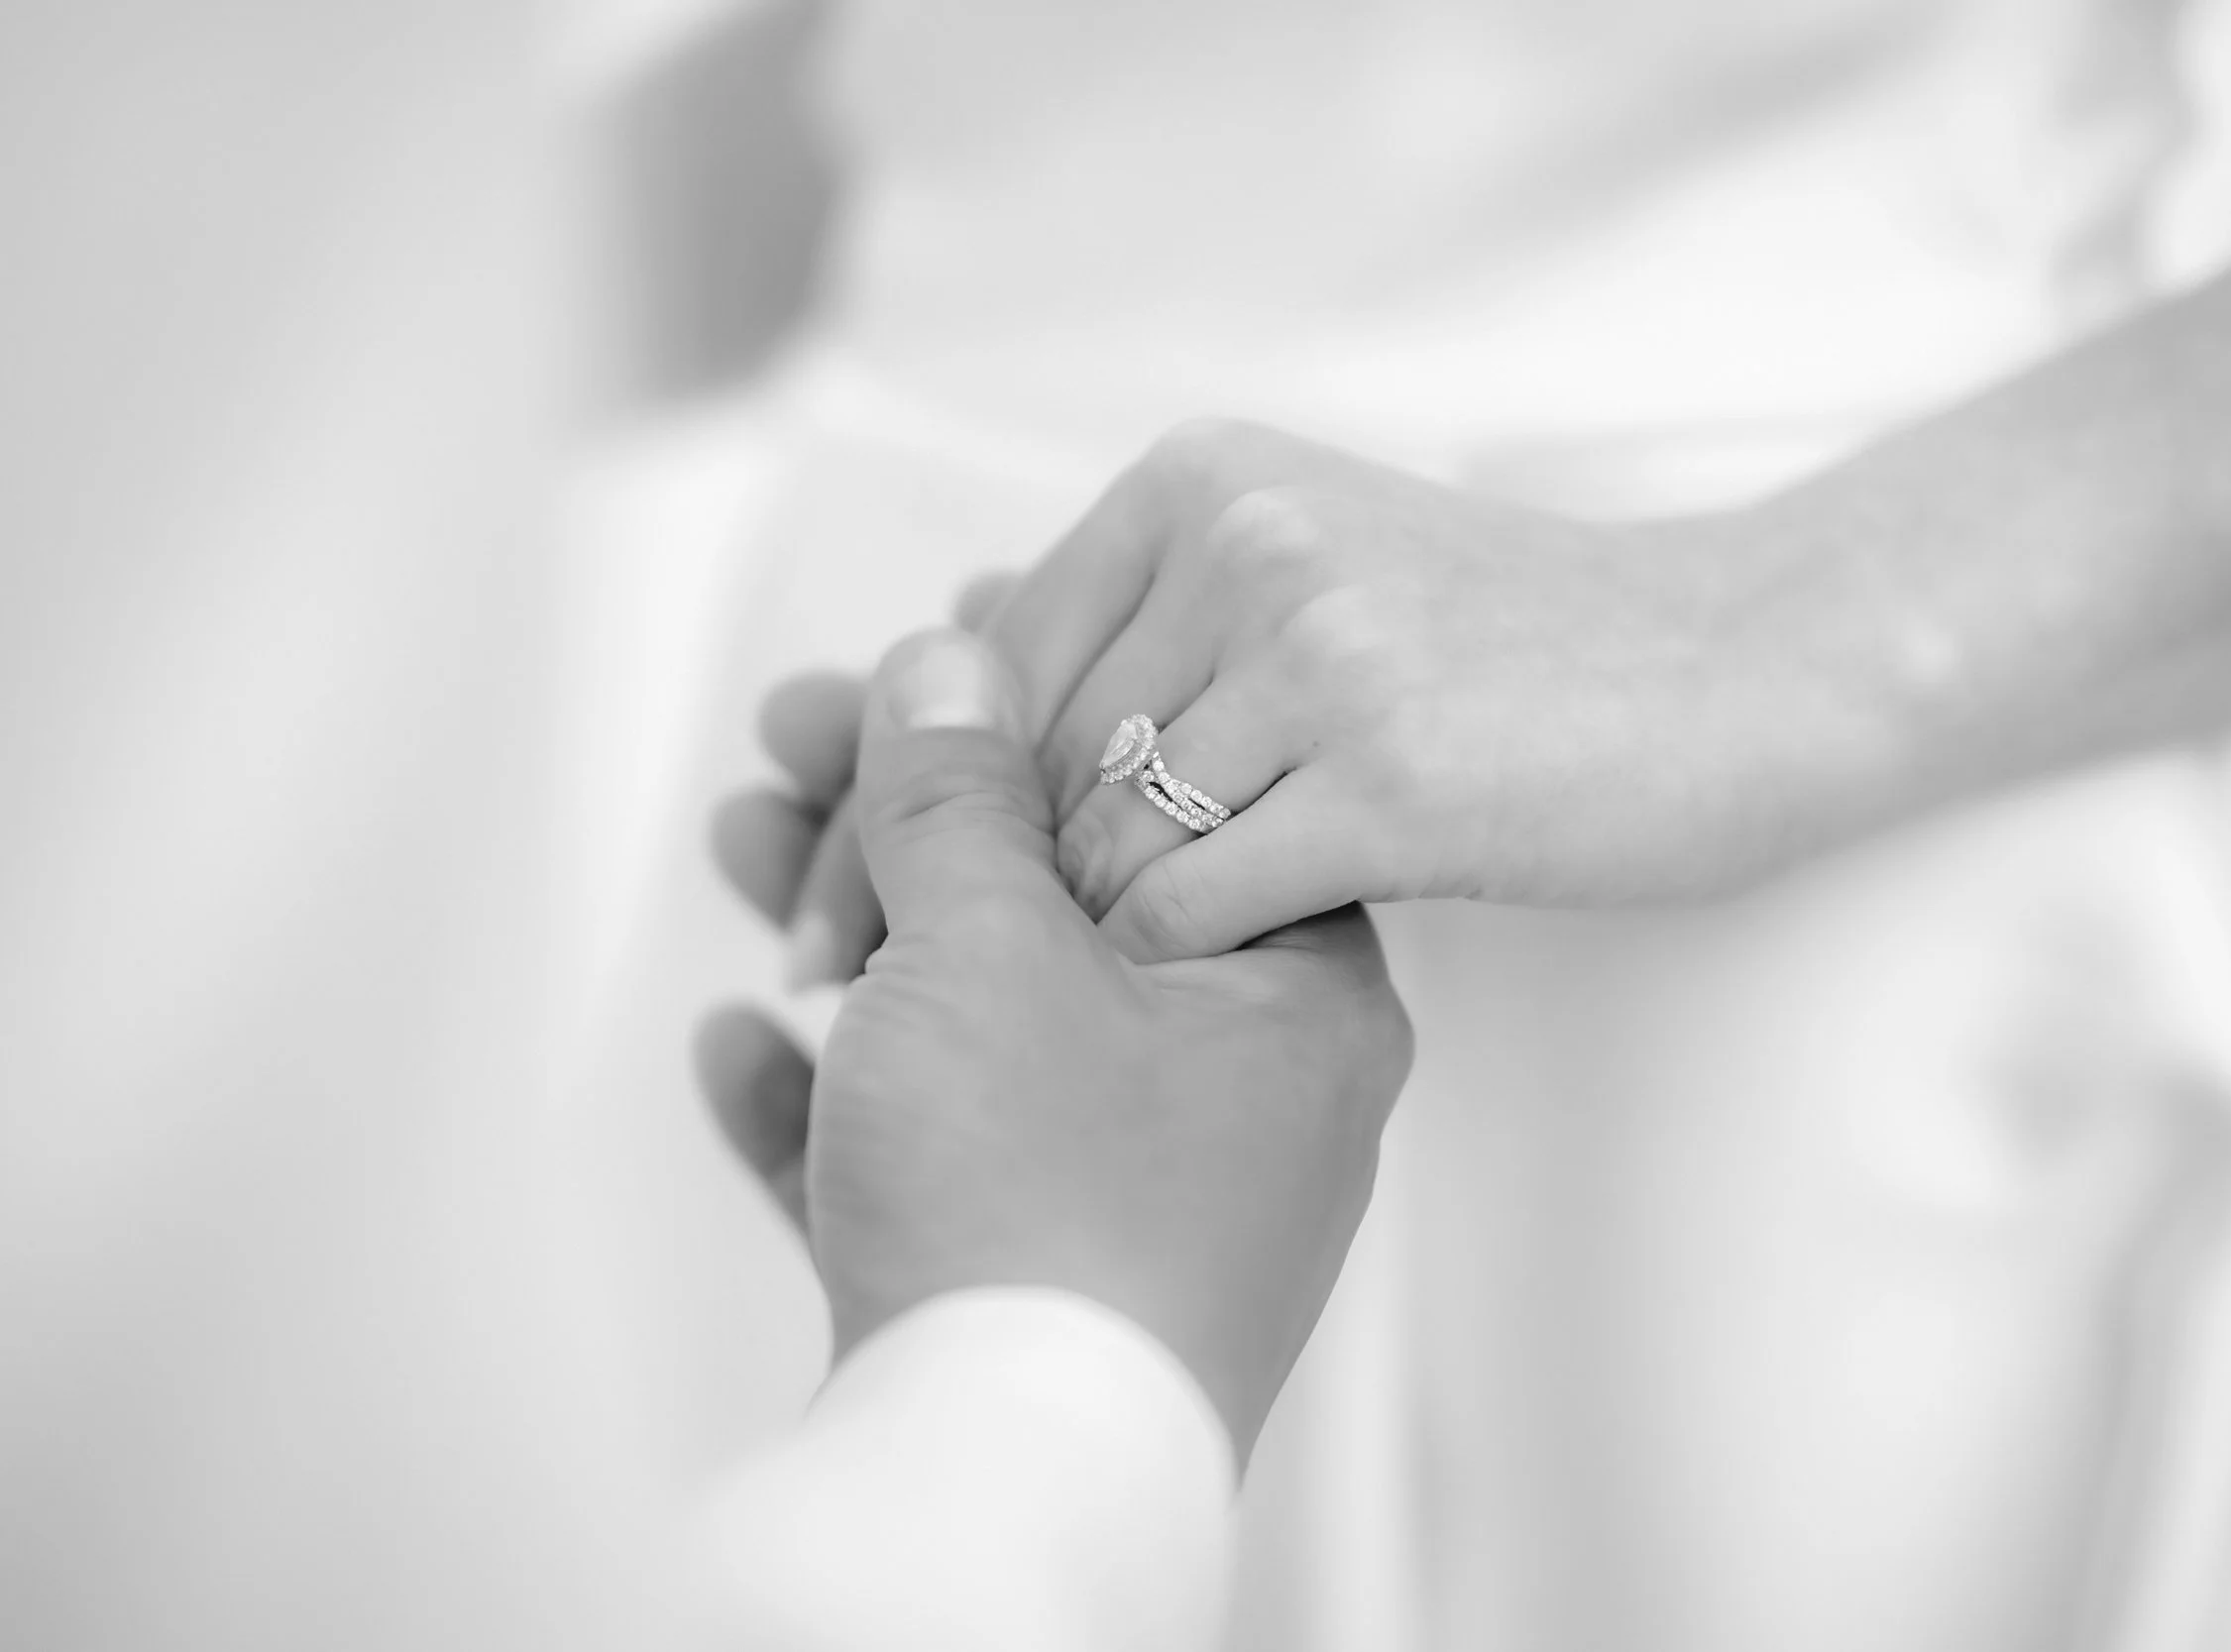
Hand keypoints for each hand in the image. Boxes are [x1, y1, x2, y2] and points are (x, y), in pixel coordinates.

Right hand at [700, 628, 1414, 1462]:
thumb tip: (948, 668)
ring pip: (980, 1023)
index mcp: (1294, 997)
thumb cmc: (1049, 1219)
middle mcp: (1239, 1099)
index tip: (952, 633)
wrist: (997, 1487)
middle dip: (909, 819)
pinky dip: (835, 1100)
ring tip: (743, 847)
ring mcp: (1135, 1201)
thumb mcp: (992, 951)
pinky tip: (740, 1046)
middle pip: (1064, 902)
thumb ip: (961, 799)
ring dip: (852, 936)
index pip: (1182, 795)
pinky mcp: (1030, 1288)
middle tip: (806, 734)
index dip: (1052, 702)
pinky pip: (930, 1158)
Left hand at [773, 420, 1895, 978]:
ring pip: (1092, 838)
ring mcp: (1319, 655)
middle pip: (1015, 752)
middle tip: (842, 983)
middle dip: (915, 884)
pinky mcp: (1391, 779)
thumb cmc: (1516, 646)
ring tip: (996, 1026)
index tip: (825, 893)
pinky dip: (1150, 973)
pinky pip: (1189, 904)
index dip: (892, 790)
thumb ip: (1150, 623)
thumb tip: (945, 704)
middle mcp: (1241, 543)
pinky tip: (1156, 1020)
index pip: (985, 657)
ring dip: (1041, 949)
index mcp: (1200, 480)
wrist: (1735, 666)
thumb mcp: (1316, 571)